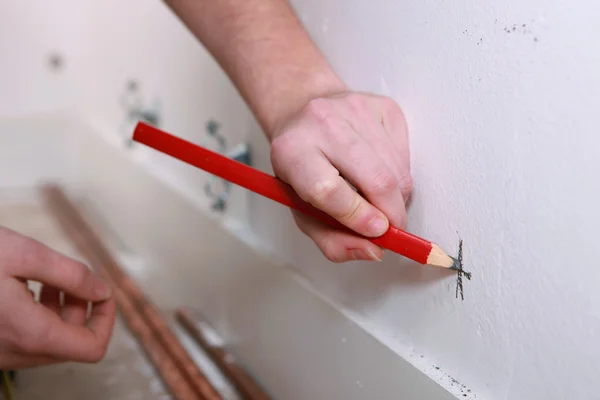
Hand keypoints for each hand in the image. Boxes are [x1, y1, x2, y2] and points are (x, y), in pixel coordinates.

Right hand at [0, 227, 115, 368]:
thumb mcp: (24, 254)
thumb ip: (70, 274)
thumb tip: (102, 290)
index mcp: (31, 333)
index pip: (92, 347)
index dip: (106, 319)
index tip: (102, 291)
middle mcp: (17, 351)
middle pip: (72, 343)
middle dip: (82, 308)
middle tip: (74, 277)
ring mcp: (1, 353)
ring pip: (51, 340)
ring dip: (62, 309)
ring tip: (52, 278)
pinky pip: (28, 337)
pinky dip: (40, 314)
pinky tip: (29, 285)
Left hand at [270, 92, 412, 262]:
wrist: (304, 113)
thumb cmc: (302, 168)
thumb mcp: (301, 210)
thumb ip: (332, 241)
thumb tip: (374, 251)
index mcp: (292, 152)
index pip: (329, 190)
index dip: (357, 217)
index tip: (376, 233)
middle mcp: (322, 123)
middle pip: (375, 179)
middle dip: (393, 215)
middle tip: (392, 230)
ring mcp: (355, 109)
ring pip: (397, 170)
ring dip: (398, 198)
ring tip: (378, 199)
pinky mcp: (382, 105)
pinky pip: (406, 154)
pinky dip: (400, 174)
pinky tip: (379, 169)